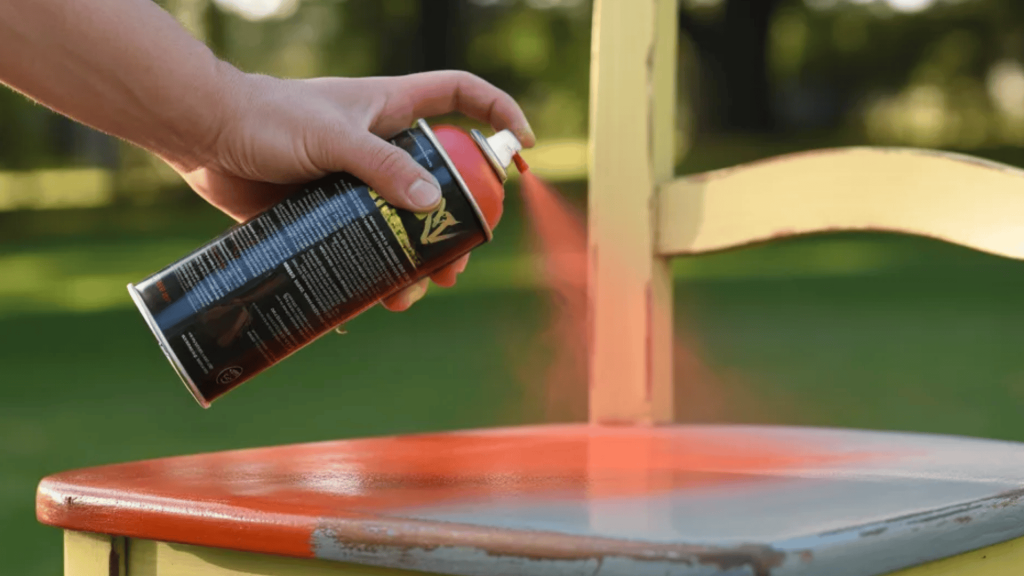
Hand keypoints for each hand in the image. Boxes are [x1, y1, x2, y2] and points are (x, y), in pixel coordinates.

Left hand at [177, 68, 534, 311]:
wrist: (203, 134)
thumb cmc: (266, 117)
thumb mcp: (331, 137)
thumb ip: (380, 166)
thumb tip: (429, 203)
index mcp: (393, 110)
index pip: (461, 96)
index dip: (498, 112)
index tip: (521, 147)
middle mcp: (382, 147)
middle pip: (442, 182)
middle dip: (457, 224)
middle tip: (454, 262)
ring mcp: (355, 183)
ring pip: (403, 225)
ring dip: (413, 263)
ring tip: (406, 295)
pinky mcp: (327, 213)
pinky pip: (361, 247)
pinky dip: (368, 276)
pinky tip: (366, 304)